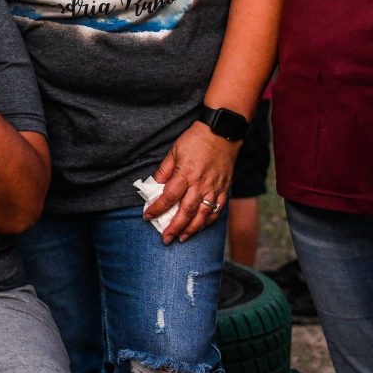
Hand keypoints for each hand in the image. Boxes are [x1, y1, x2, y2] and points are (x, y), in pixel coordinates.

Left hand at [145, 122, 236, 243]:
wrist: (223, 133)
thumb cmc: (196, 140)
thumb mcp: (174, 151)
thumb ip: (164, 171)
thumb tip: (154, 186)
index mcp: (185, 174)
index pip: (168, 197)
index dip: (157, 209)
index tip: (147, 216)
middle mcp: (201, 184)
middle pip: (186, 211)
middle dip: (174, 227)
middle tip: (165, 239)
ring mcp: (214, 188)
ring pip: (203, 215)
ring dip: (192, 229)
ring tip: (181, 238)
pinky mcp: (225, 189)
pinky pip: (217, 210)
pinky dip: (208, 222)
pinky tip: (200, 228)